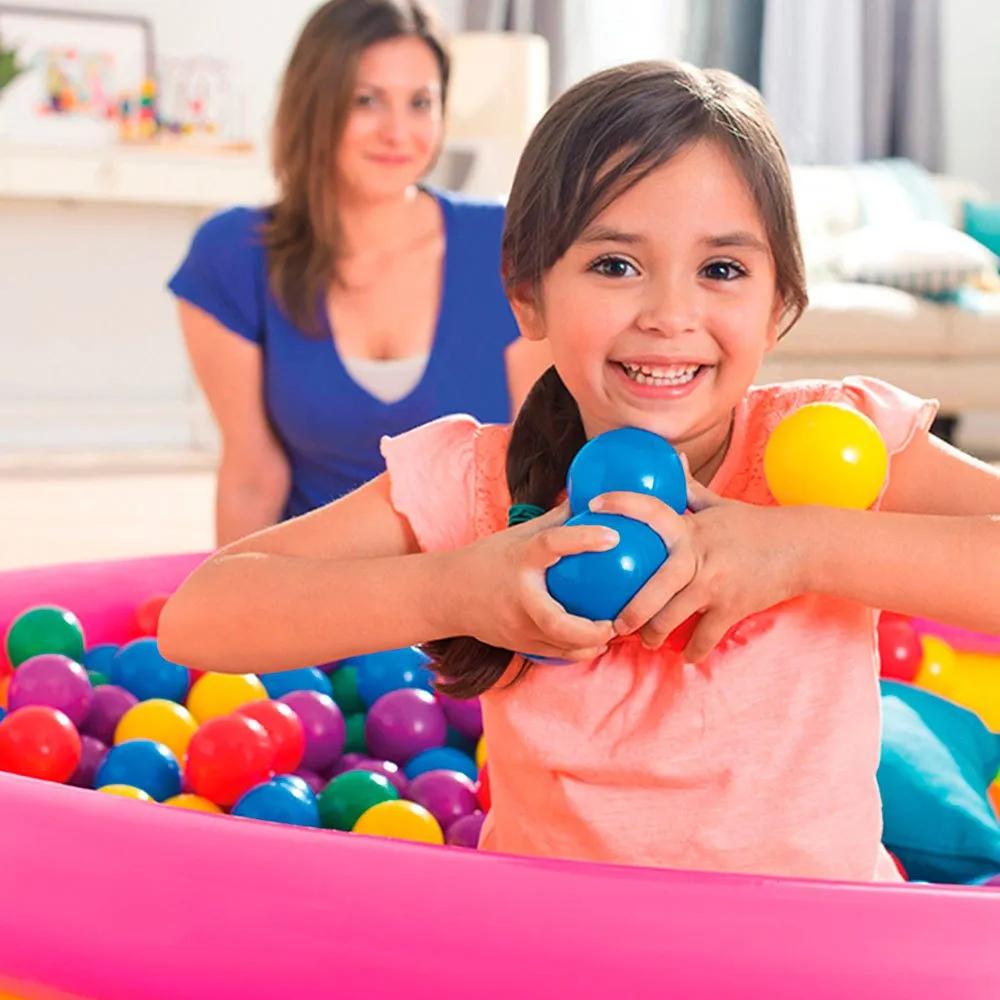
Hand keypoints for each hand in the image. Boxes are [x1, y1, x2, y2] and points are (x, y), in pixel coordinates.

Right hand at [456, 502, 618, 659]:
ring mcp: (517, 625)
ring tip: (613, 632)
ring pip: (559, 645)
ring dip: (590, 644)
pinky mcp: (518, 644)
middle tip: (616, 620)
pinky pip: (554, 654)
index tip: (613, 536)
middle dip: (590, 628)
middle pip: (556, 621)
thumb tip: (590, 500)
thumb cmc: (487, 559)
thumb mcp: (517, 535)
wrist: (447, 595)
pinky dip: (577, 651)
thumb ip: (554, 521)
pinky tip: (596, 642)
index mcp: (519, 560)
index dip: (583, 539)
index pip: (551, 545)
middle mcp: (518, 596)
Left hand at [591, 479, 806, 660]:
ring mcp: (715, 585)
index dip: (622, 504)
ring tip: (646, 640)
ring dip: (654, 636)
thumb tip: (674, 458)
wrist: (802, 547)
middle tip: (614, 625)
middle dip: (630, 612)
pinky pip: (703, 638)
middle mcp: (698, 556)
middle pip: (653, 588)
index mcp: (690, 529)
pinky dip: (692, 651)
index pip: (650, 510)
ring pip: (671, 619)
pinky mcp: (732, 608)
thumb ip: (690, 490)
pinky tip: (685, 656)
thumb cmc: (754, 526)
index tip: (594, 504)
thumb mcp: (719, 505)